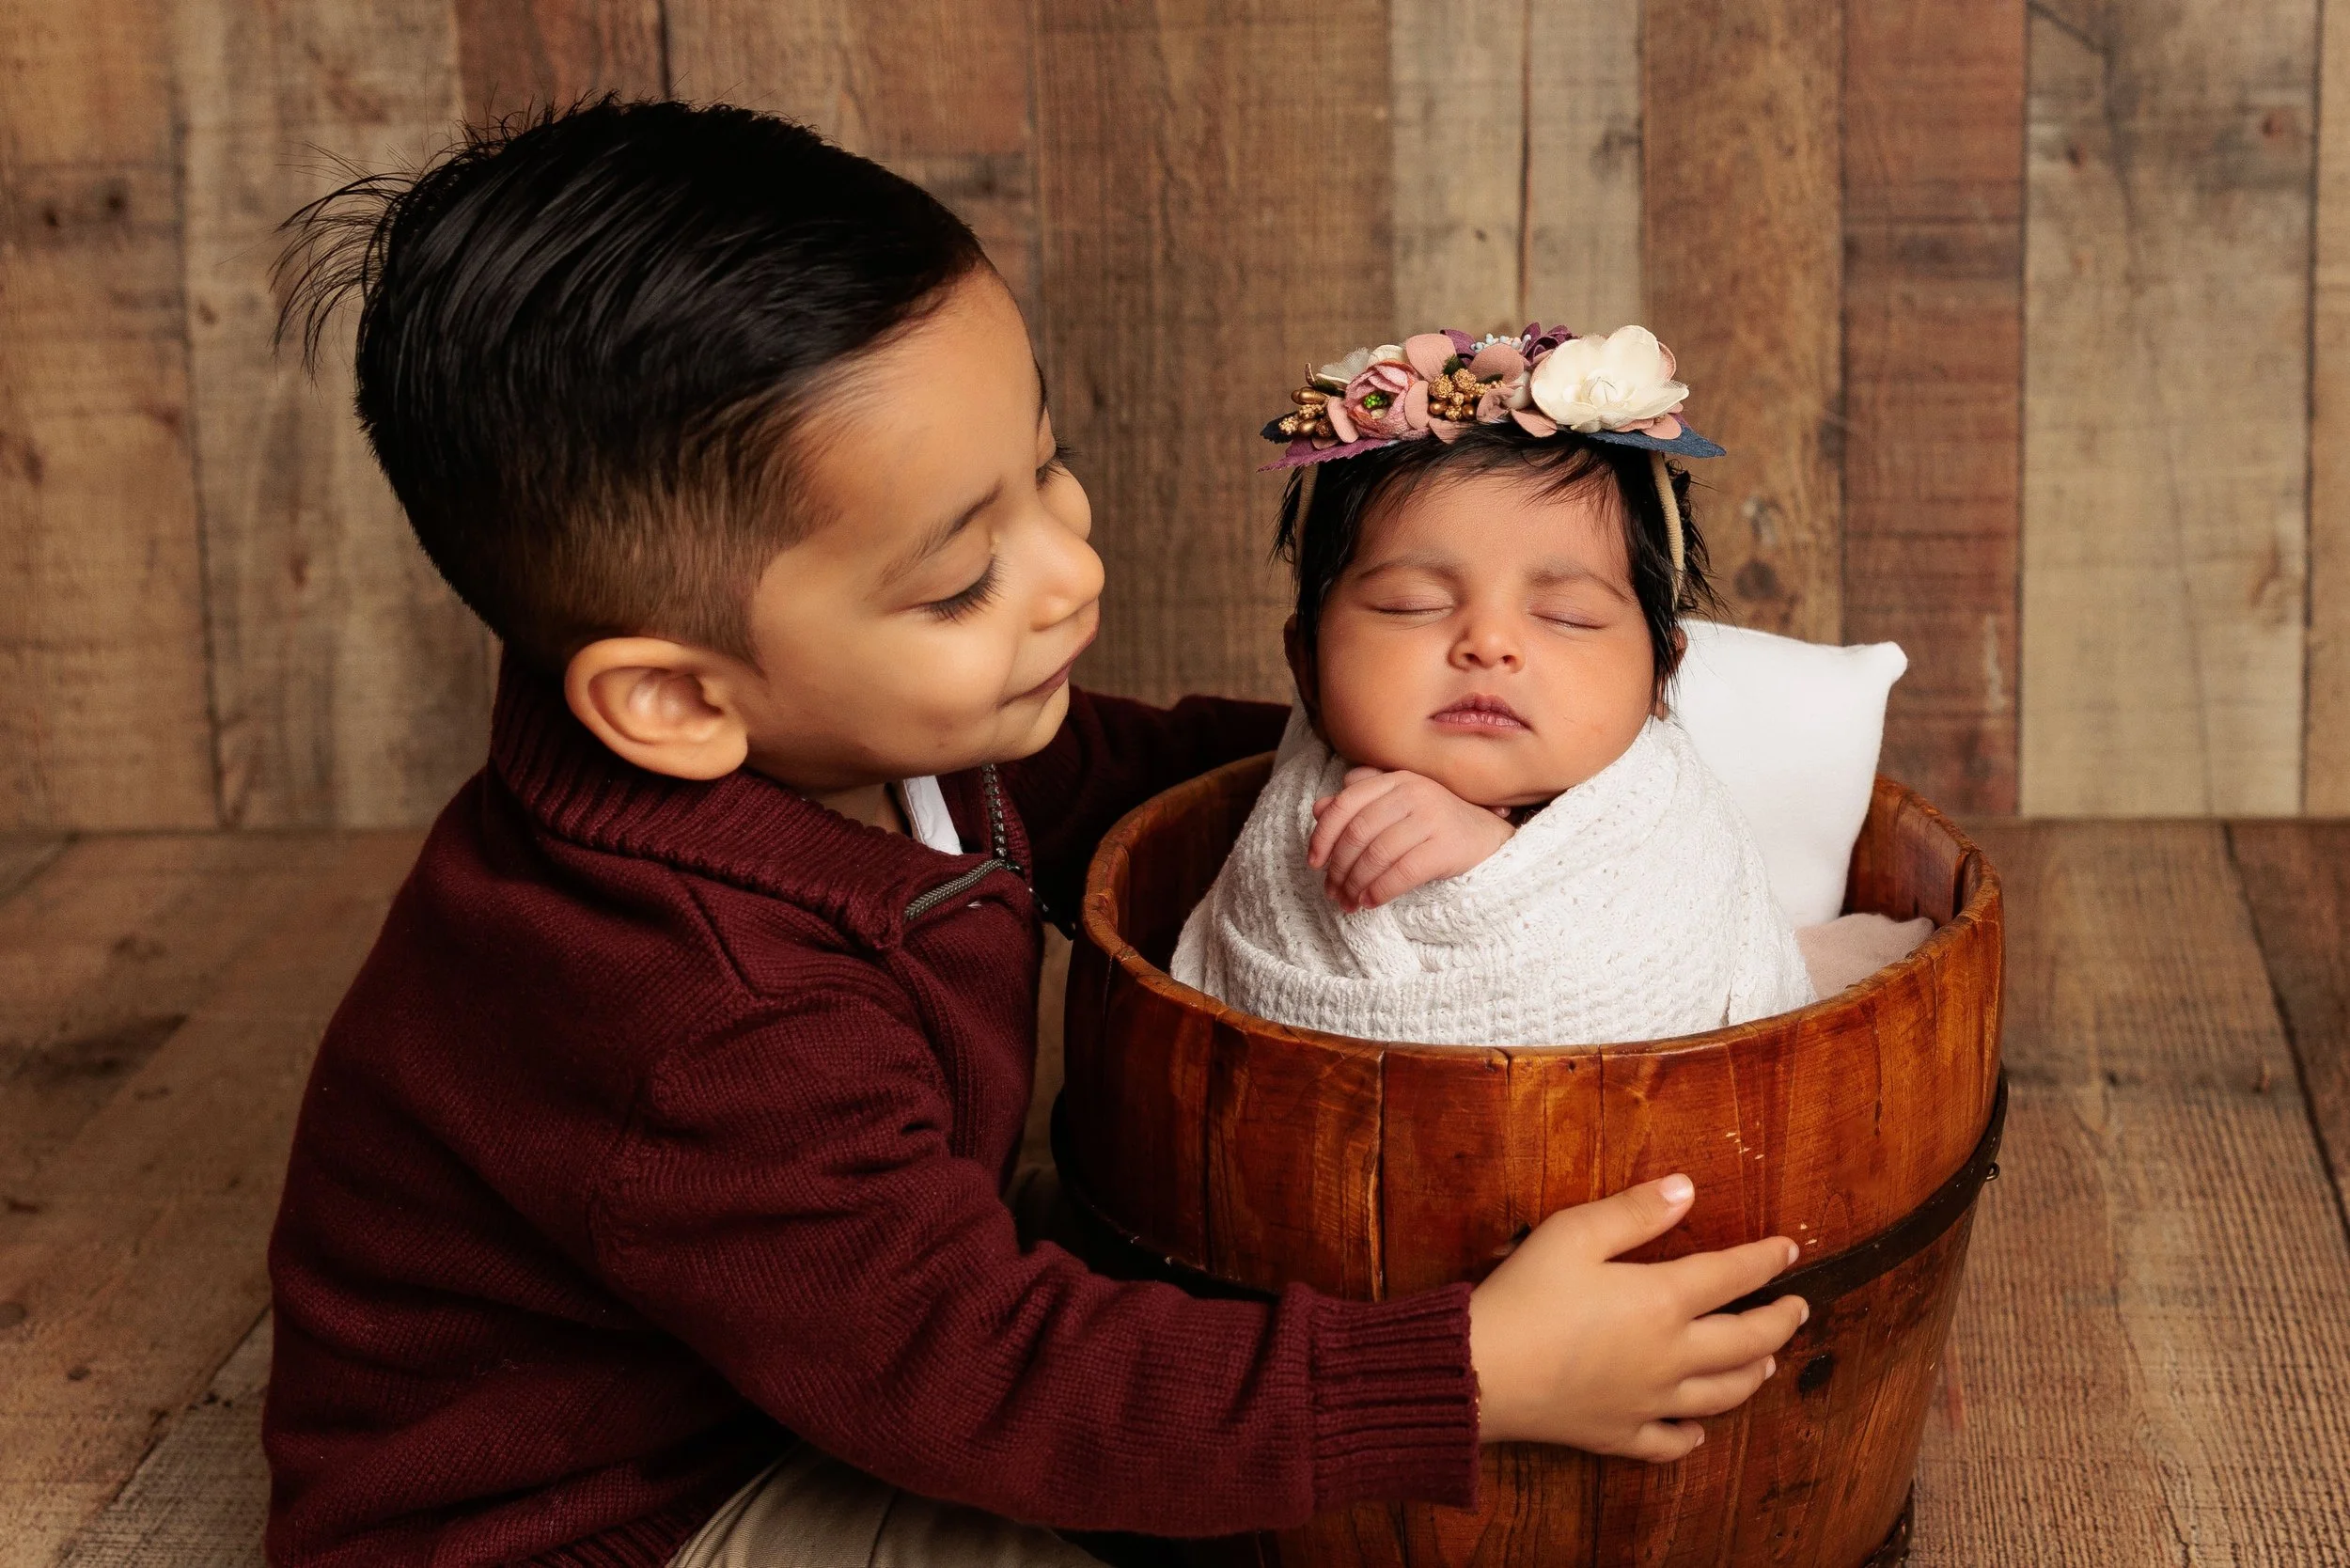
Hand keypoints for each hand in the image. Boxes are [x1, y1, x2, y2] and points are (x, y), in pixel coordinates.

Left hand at [1308, 767, 1514, 911]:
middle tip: (1332, 892)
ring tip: (1348, 902)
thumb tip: (1318, 809)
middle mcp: (1412, 793)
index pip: (1345, 804)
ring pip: (1377, 855)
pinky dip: (1380, 891)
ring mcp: (1432, 818)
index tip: (1314, 862)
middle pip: (1358, 833)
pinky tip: (1370, 903)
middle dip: (1338, 868)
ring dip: (1356, 885)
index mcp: (1395, 780)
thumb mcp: (1396, 807)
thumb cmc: (1433, 823)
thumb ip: (1359, 804)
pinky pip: (1402, 872)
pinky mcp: (1446, 847)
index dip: (1323, 835)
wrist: (1487, 838)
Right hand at [1468, 1175, 1807, 1460]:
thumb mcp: (1574, 1234)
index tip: (1790, 1249)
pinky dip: (1692, 1435)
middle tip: (1798, 1310)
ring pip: (1722, 1396)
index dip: (1767, 1260)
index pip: (1733, 1275)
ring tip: (1766, 1365)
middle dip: (1779, 1324)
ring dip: (1751, 1376)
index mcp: (1663, 1301)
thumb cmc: (1524, 1295)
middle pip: (1746, 1342)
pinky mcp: (1620, 1433)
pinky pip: (1670, 1442)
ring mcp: (1649, 1401)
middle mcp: (1671, 1356)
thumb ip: (1635, 1211)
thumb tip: (1687, 1188)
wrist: (1482, 1371)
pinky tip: (1697, 1430)